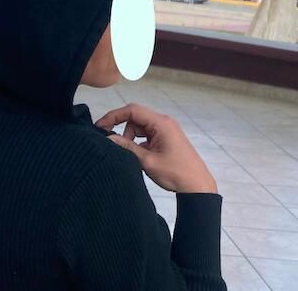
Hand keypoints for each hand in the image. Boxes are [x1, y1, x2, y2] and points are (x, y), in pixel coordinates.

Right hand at [96, 104, 216, 193]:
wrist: (197, 186)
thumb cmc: (175, 173)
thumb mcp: (147, 160)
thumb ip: (126, 147)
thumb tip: (108, 138)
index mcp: (161, 123)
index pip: (132, 110)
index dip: (113, 116)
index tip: (100, 126)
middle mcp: (164, 122)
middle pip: (135, 118)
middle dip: (123, 129)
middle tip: (114, 144)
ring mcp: (166, 130)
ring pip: (140, 127)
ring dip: (131, 137)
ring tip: (131, 155)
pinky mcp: (167, 138)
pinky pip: (147, 134)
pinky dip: (139, 142)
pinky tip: (138, 156)